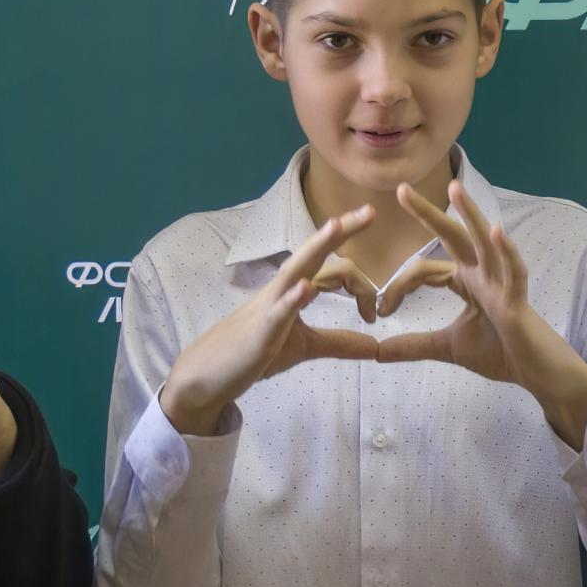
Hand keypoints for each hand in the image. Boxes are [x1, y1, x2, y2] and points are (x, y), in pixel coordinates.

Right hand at [157, 209, 403, 437]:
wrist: (209, 375)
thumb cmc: (254, 353)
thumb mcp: (304, 347)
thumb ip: (339, 343)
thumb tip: (376, 346)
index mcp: (295, 290)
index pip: (333, 272)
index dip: (363, 290)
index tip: (374, 314)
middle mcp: (282, 290)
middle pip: (313, 254)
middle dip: (341, 231)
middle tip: (370, 211)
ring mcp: (269, 307)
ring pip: (294, 270)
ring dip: (315, 248)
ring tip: (335, 227)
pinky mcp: (261, 332)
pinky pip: (277, 311)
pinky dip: (292, 298)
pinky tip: (306, 287)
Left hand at [378, 182, 586, 447]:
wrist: (536, 373)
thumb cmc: (500, 353)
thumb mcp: (448, 348)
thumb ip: (414, 346)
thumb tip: (375, 352)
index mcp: (466, 282)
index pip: (425, 270)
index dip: (399, 286)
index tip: (380, 310)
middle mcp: (483, 275)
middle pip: (453, 237)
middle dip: (428, 214)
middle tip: (402, 190)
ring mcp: (502, 284)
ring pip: (484, 243)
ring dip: (471, 215)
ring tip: (455, 188)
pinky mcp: (518, 301)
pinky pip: (514, 272)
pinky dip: (506, 252)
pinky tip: (497, 232)